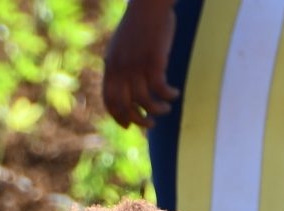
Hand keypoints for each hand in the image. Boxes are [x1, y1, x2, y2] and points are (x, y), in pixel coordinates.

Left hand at [103, 0, 179, 128]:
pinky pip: (160, 89)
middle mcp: (121, 69)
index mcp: (110, 65)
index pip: (109, 100)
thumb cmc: (138, 23)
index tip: (128, 126)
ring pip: (144, 101)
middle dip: (137, 120)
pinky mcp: (154, 61)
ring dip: (156, 111)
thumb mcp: (120, 46)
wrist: (148, 5)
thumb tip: (126, 85)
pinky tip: (175, 94)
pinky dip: (168, 96)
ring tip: (165, 110)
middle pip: (125, 105)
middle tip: (150, 125)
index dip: (118, 116)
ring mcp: (136, 66)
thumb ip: (120, 65)